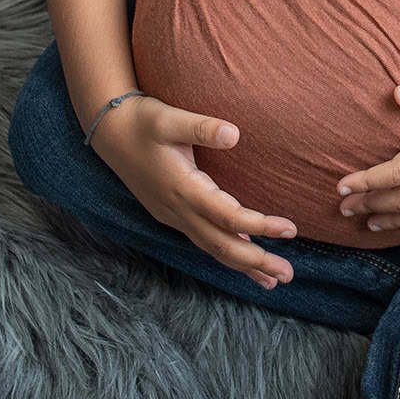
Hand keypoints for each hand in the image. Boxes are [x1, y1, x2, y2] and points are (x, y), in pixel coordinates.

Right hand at [91, 93, 298, 288]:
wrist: (109, 132)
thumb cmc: (142, 121)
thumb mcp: (169, 118)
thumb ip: (202, 126)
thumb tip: (234, 134)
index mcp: (183, 189)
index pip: (228, 216)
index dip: (260, 226)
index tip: (290, 230)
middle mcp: (178, 210)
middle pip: (222, 245)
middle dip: (255, 262)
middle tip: (288, 275)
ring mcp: (173, 216)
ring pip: (211, 248)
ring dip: (242, 265)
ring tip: (271, 281)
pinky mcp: (171, 214)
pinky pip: (202, 241)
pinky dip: (224, 254)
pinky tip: (242, 259)